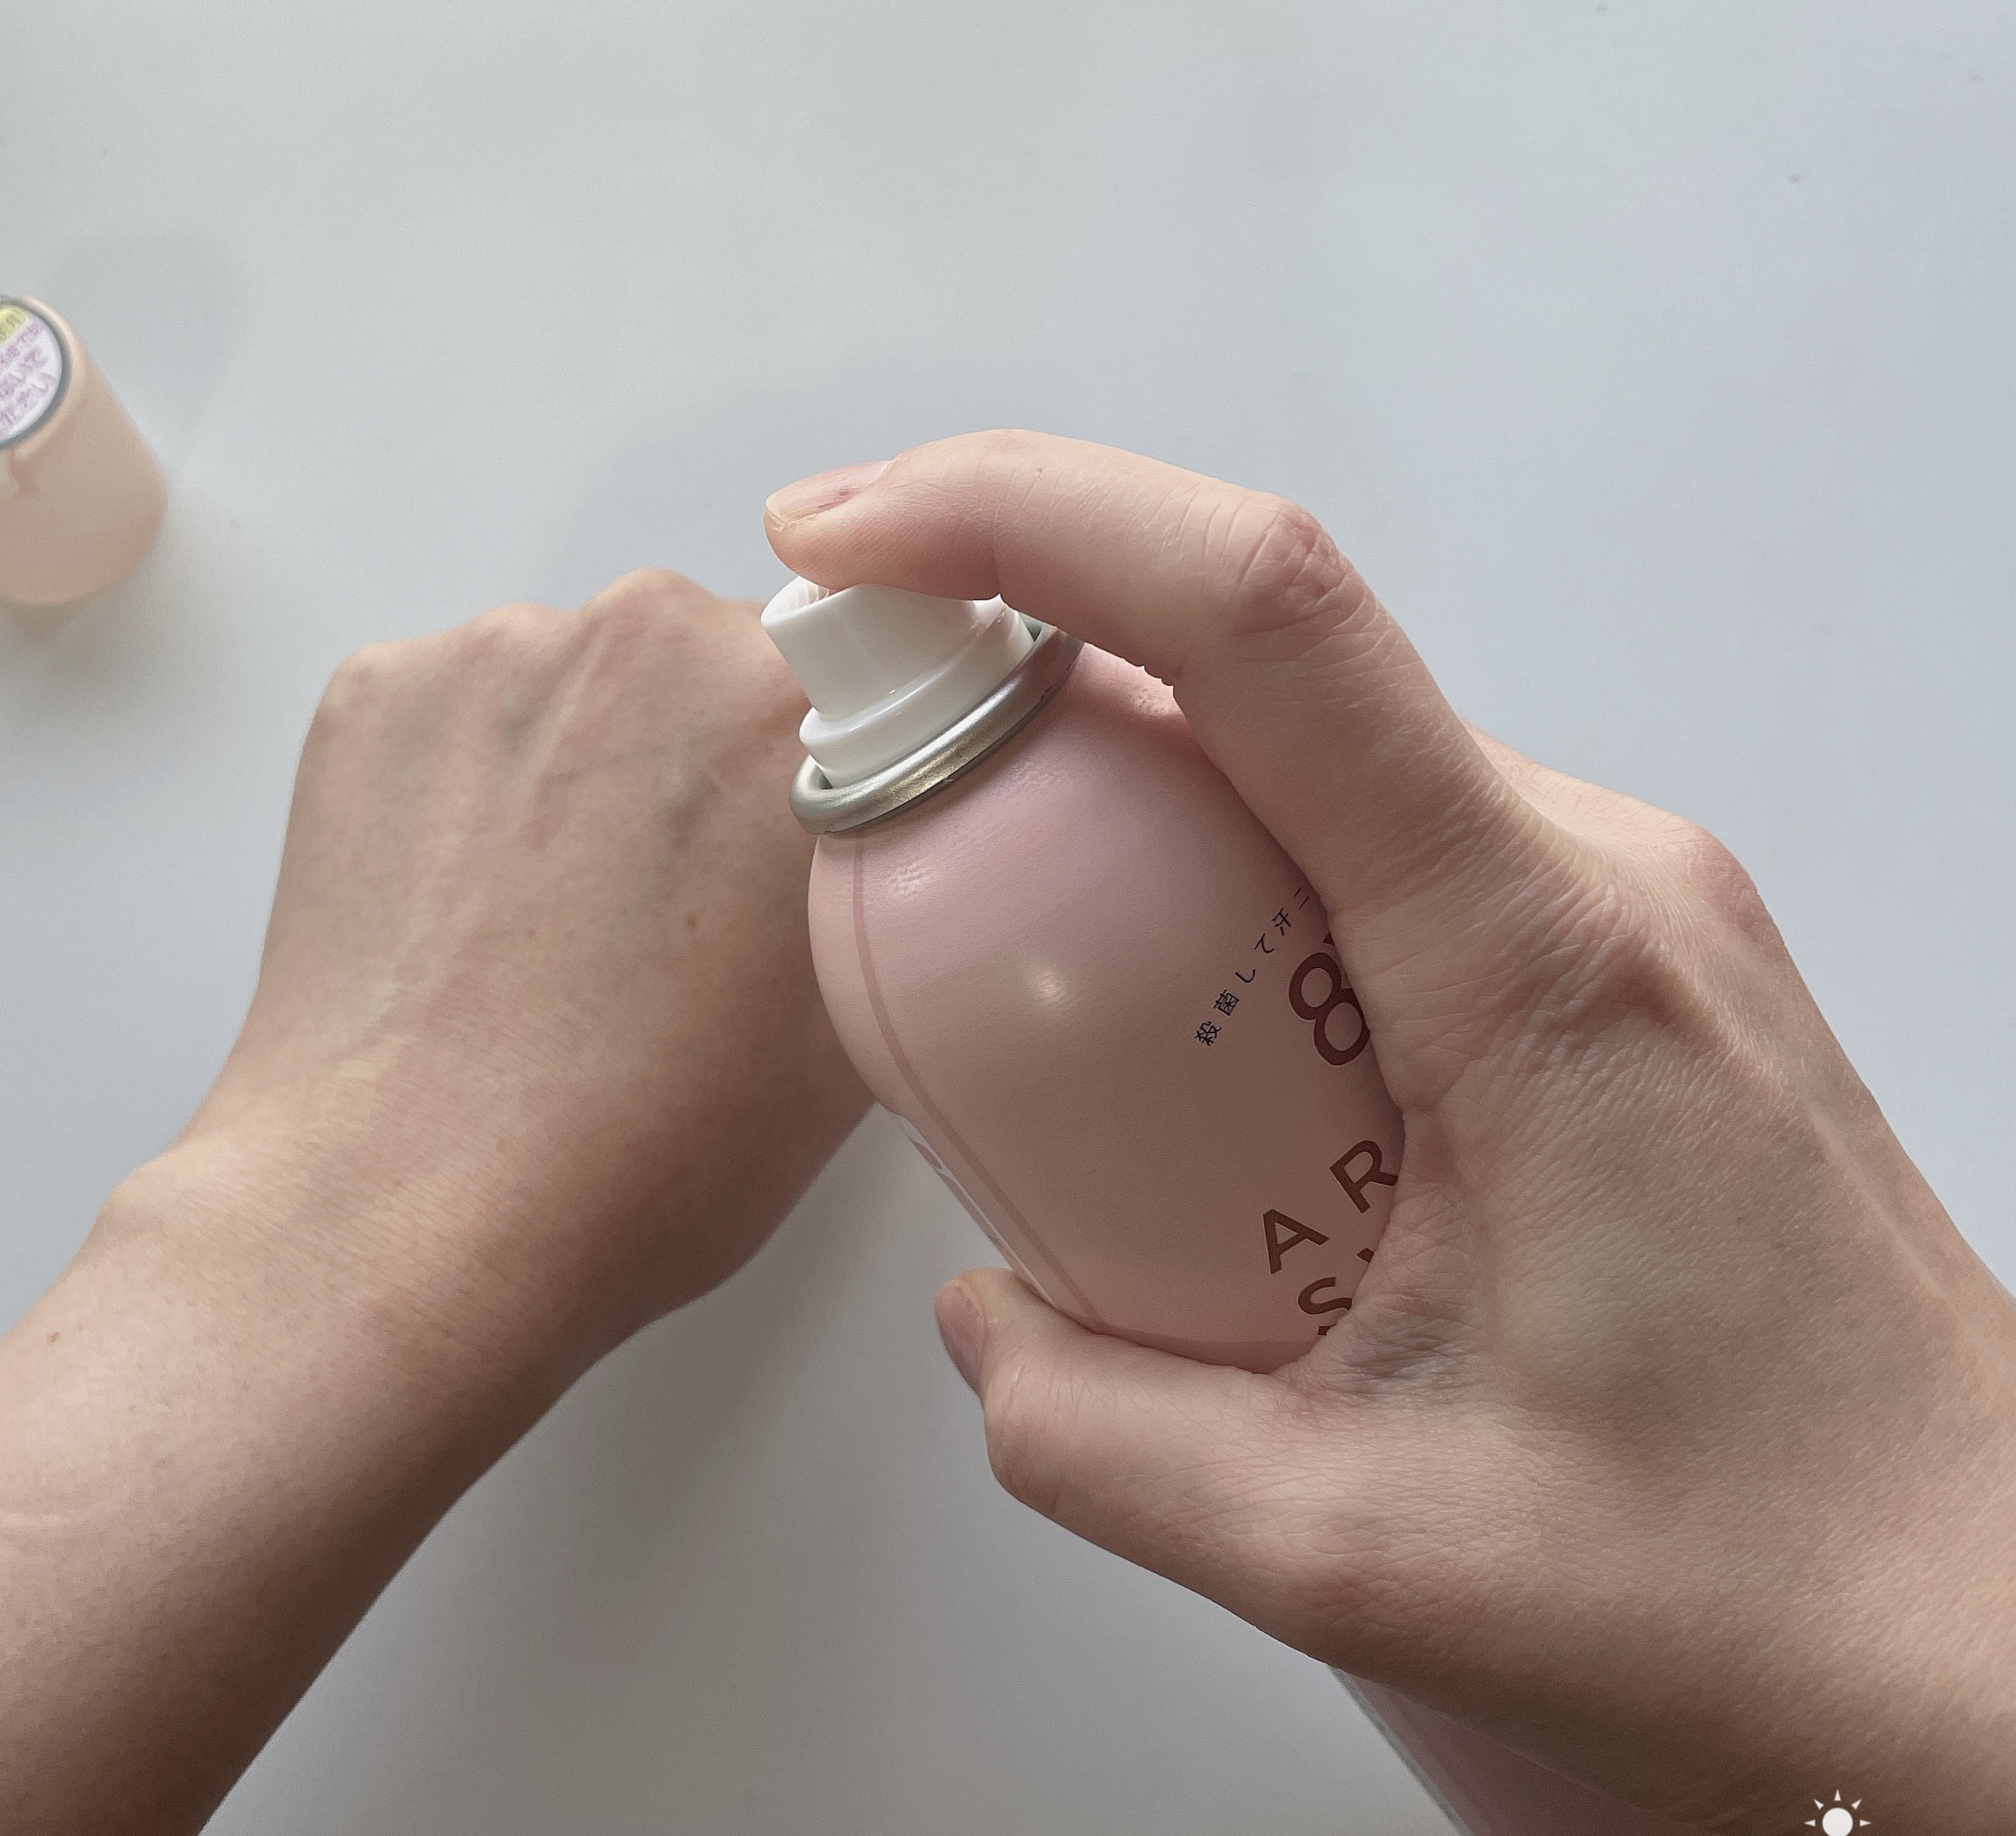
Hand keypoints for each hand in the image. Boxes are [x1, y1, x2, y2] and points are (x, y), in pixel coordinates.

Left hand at [154, 568, 867, 1396]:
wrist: (400, 1221)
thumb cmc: (634, 1154)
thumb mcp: (858, 1031)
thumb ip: (890, 882)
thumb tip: (879, 838)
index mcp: (796, 703)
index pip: (865, 652)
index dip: (846, 742)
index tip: (818, 809)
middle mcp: (648, 634)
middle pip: (715, 656)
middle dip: (711, 752)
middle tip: (689, 898)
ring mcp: (494, 654)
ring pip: (585, 678)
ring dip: (590, 758)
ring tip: (561, 918)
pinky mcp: (374, 692)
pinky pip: (465, 703)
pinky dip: (475, 777)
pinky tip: (474, 903)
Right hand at [766, 435, 2015, 1831]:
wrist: (1984, 1627)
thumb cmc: (1764, 1585)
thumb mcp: (1366, 1559)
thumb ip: (1109, 1439)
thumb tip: (987, 1319)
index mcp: (1536, 961)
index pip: (1264, 620)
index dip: (1028, 523)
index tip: (852, 541)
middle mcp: (1586, 876)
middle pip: (1251, 673)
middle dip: (1026, 695)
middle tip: (878, 827)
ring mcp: (1608, 907)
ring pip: (1301, 764)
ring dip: (1125, 822)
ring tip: (1032, 1017)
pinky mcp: (1603, 966)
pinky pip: (1364, 855)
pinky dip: (1219, 899)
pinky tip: (1178, 1068)